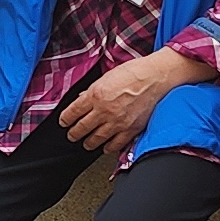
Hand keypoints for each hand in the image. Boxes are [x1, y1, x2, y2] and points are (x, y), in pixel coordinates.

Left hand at [59, 47, 212, 153]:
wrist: (156, 77)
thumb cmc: (133, 72)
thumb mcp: (106, 77)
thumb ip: (92, 91)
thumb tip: (82, 99)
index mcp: (95, 95)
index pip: (72, 112)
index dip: (65, 120)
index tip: (64, 123)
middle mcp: (104, 110)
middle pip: (82, 128)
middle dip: (74, 134)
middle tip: (71, 135)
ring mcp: (117, 122)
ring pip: (96, 139)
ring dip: (88, 143)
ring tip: (86, 143)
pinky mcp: (131, 129)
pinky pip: (115, 144)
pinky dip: (108, 148)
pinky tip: (105, 147)